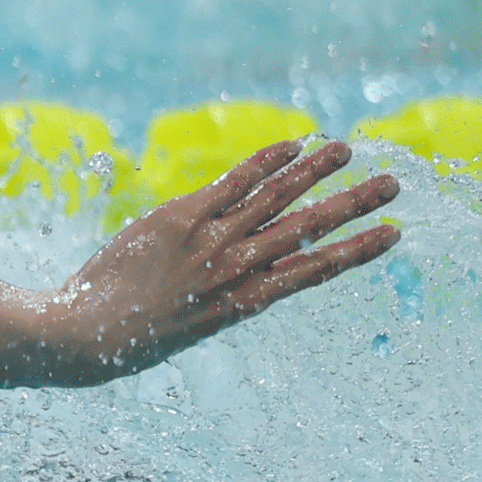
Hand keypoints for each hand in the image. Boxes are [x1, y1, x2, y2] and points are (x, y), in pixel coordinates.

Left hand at [37, 141, 399, 382]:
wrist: (86, 335)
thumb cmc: (133, 334)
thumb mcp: (192, 320)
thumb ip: (221, 286)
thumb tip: (244, 250)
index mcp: (246, 303)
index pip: (315, 271)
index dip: (358, 251)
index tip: (393, 234)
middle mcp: (237, 271)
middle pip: (308, 229)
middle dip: (354, 205)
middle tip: (394, 184)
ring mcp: (210, 243)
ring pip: (276, 199)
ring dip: (317, 172)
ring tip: (348, 150)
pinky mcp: (180, 219)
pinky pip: (233, 183)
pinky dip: (266, 162)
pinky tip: (294, 145)